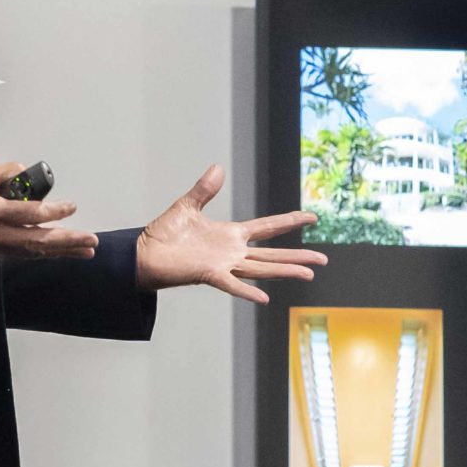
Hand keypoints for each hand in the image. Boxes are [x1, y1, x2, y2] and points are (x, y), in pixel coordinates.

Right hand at [0, 162, 99, 258]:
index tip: (72, 207)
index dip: (53, 211)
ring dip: (61, 251)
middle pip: (36, 241)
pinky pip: (21, 253)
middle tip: (91, 240)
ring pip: (32, 251)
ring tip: (85, 250)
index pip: (27, 214)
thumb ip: (6, 174)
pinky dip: (42, 252)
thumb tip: (27, 176)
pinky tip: (59, 250)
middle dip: (67, 241)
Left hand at [134, 164, 324, 302]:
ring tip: (308, 274)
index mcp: (230, 234)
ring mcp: (222, 264)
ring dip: (284, 271)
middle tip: (323, 259)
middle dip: (298, 256)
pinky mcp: (208, 274)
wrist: (143, 254)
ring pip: (261, 269)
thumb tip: (218, 168)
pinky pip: (231, 283)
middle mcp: (232, 252)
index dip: (289, 221)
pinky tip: (265, 298)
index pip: (267, 227)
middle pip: (272, 254)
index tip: (312, 217)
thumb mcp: (187, 206)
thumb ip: (204, 190)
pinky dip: (246, 290)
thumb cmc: (163, 234)